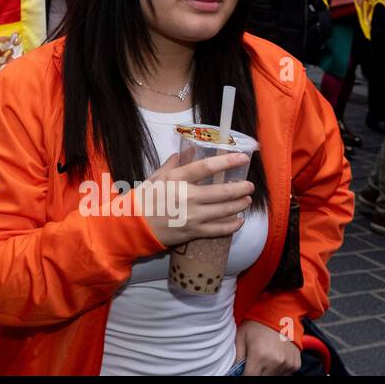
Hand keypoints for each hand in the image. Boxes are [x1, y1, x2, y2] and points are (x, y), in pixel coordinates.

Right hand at [136, 152, 253, 246]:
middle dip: (241, 188)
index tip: (242, 158)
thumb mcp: (156, 176)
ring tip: (247, 200)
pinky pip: (219, 229)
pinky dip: (233, 225)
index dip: (227, 161)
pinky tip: (239, 221)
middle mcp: (187, 196)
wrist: (134, 225)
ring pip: (225, 210)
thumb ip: (173, 164)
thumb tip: (187, 151)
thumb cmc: (144, 198)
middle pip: (222, 191)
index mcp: (176, 179)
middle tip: (249, 185)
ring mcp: (192, 215)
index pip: (207, 167)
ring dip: (240, 204)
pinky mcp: (194, 231)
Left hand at [235, 320, 300, 375]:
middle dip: (254, 374)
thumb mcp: (241, 336)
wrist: (280, 313)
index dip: (244, 376)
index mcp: (259, 355)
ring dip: (266, 373)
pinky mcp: (295, 365)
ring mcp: (287, 364)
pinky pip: (285, 376)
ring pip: (273, 379)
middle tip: (252, 365)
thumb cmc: (258, 323)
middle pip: (262, 379)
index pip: (250, 377)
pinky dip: (277, 372)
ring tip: (262, 360)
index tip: (241, 373)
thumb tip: (233, 371)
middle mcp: (275, 362)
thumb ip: (237, 357)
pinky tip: (272, 361)